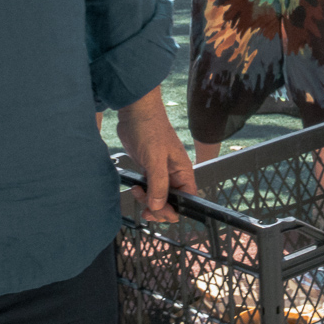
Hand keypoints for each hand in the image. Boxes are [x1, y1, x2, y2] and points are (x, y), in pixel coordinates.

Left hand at [115, 91, 195, 223]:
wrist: (136, 112)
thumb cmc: (150, 129)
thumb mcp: (155, 158)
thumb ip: (158, 184)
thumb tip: (158, 207)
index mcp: (183, 171)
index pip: (187, 198)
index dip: (175, 209)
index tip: (158, 211)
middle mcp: (174, 173)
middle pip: (172, 201)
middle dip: (159, 208)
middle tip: (145, 207)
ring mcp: (161, 171)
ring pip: (159, 196)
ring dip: (148, 201)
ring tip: (137, 192)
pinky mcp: (149, 169)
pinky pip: (149, 188)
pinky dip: (143, 193)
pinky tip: (136, 188)